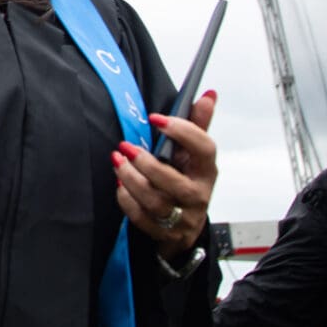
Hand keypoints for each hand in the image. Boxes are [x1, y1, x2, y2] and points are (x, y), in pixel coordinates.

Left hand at [111, 90, 217, 259]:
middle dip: (147, 164)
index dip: (182, 131)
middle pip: (176, 183)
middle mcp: (198, 195)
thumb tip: (209, 94)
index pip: (204, 149)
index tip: (156, 118)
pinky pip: (142, 219)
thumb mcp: (193, 153)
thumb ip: (198, 123)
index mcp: (207, 170)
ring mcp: (183, 217)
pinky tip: (120, 186)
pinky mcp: (165, 233)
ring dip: (132, 180)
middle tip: (126, 147)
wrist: (184, 224)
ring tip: (118, 162)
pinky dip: (127, 201)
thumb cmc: (186, 178)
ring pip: (156, 202)